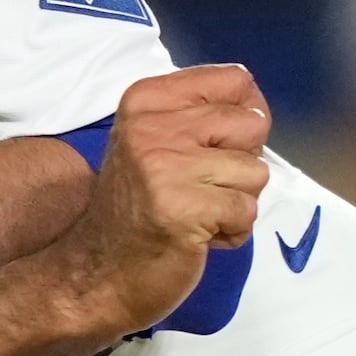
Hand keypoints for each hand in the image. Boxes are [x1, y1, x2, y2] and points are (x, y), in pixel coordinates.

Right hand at [52, 66, 270, 338]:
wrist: (97, 274)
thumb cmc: (136, 209)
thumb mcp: (155, 142)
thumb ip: (200, 116)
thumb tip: (259, 110)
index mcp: (145, 100)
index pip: (236, 81)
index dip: (245, 117)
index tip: (218, 147)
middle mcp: (150, 126)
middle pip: (253, 124)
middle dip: (240, 164)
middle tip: (200, 187)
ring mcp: (164, 167)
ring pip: (256, 171)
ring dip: (235, 202)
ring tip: (196, 213)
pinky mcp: (182, 209)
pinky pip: (247, 211)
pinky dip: (231, 231)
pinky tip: (197, 235)